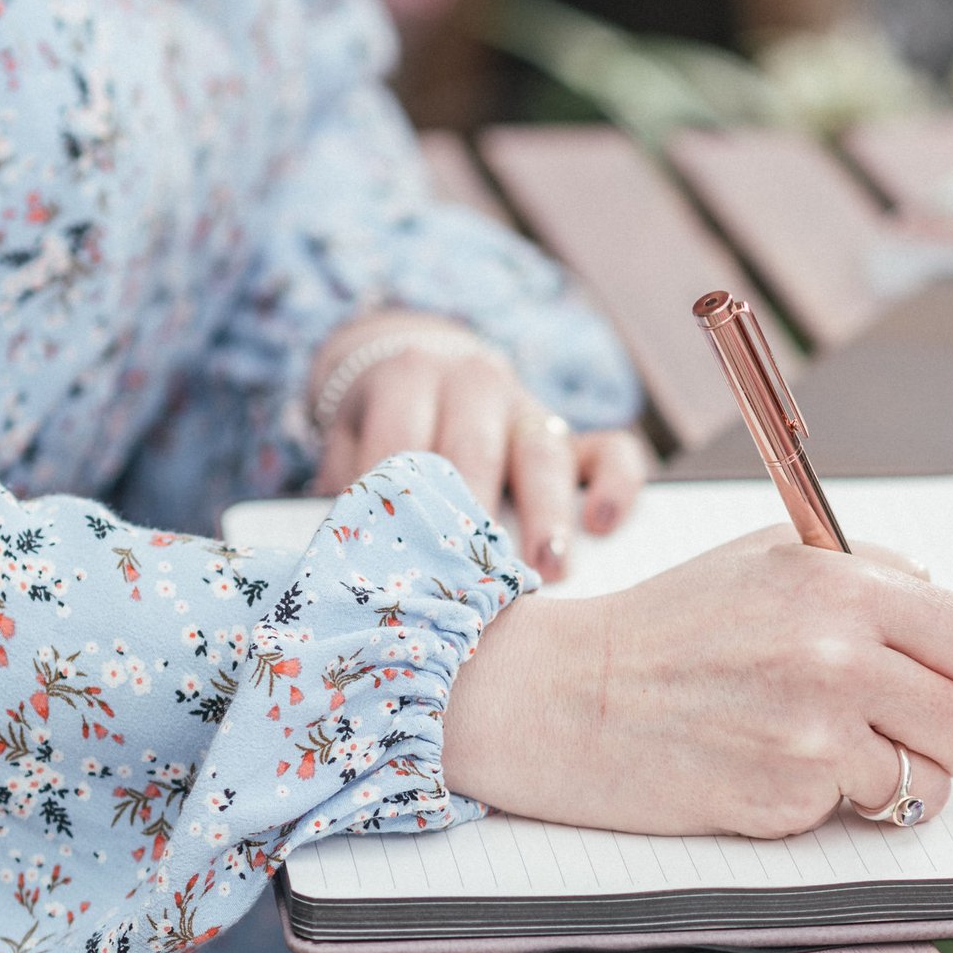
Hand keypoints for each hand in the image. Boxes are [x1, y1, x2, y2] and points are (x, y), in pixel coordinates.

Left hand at [307, 310, 651, 579]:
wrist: (420, 372)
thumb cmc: (382, 432)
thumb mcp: (348, 442)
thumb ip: (344, 484)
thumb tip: (336, 559)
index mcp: (409, 377)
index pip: (401, 443)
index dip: (397, 503)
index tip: (398, 564)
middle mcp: (475, 383)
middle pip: (475, 450)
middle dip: (475, 515)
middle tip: (475, 580)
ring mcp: (530, 408)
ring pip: (545, 451)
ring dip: (546, 513)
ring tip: (548, 568)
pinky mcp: (575, 435)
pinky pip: (613, 450)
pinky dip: (616, 484)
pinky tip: (603, 524)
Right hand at [444, 527, 952, 836]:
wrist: (568, 695)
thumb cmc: (670, 626)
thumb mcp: (769, 557)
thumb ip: (868, 572)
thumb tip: (947, 600)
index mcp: (846, 585)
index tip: (945, 681)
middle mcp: (840, 655)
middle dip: (941, 735)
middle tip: (892, 727)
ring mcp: (816, 733)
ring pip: (932, 783)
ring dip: (897, 780)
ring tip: (839, 755)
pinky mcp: (788, 797)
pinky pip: (860, 814)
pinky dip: (830, 804)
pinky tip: (776, 769)